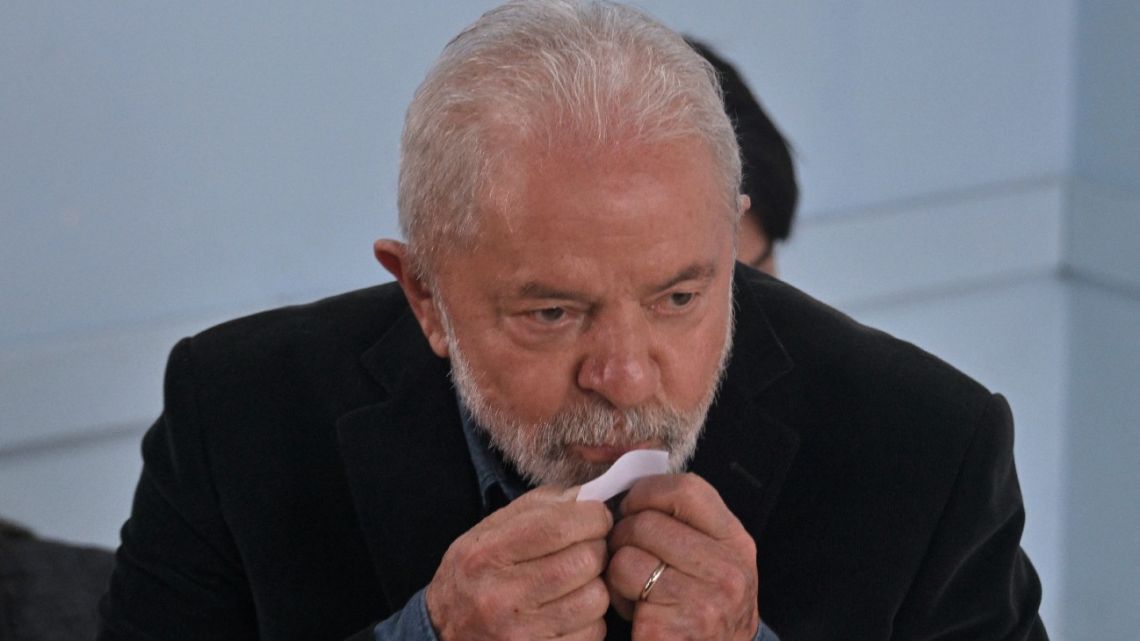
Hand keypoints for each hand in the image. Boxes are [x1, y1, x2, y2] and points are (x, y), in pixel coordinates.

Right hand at [425, 485, 613, 640]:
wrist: (443, 632)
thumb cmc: (473, 575)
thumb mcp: (488, 532)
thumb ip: (537, 508)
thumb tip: (586, 497)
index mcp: (486, 554)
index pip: (557, 527)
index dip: (592, 517)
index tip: (596, 516)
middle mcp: (501, 595)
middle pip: (584, 561)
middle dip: (597, 549)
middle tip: (586, 548)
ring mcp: (520, 632)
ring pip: (595, 598)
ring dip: (596, 585)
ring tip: (577, 581)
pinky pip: (593, 631)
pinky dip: (590, 618)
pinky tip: (570, 610)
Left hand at [606, 473, 759, 640]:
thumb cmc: (705, 606)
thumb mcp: (713, 559)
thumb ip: (686, 523)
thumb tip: (630, 493)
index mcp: (735, 543)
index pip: (687, 490)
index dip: (647, 492)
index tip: (633, 507)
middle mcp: (726, 571)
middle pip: (646, 522)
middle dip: (624, 536)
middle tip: (630, 555)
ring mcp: (701, 602)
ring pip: (626, 555)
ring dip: (618, 570)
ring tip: (636, 586)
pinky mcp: (669, 630)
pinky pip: (619, 589)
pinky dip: (618, 599)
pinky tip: (637, 611)